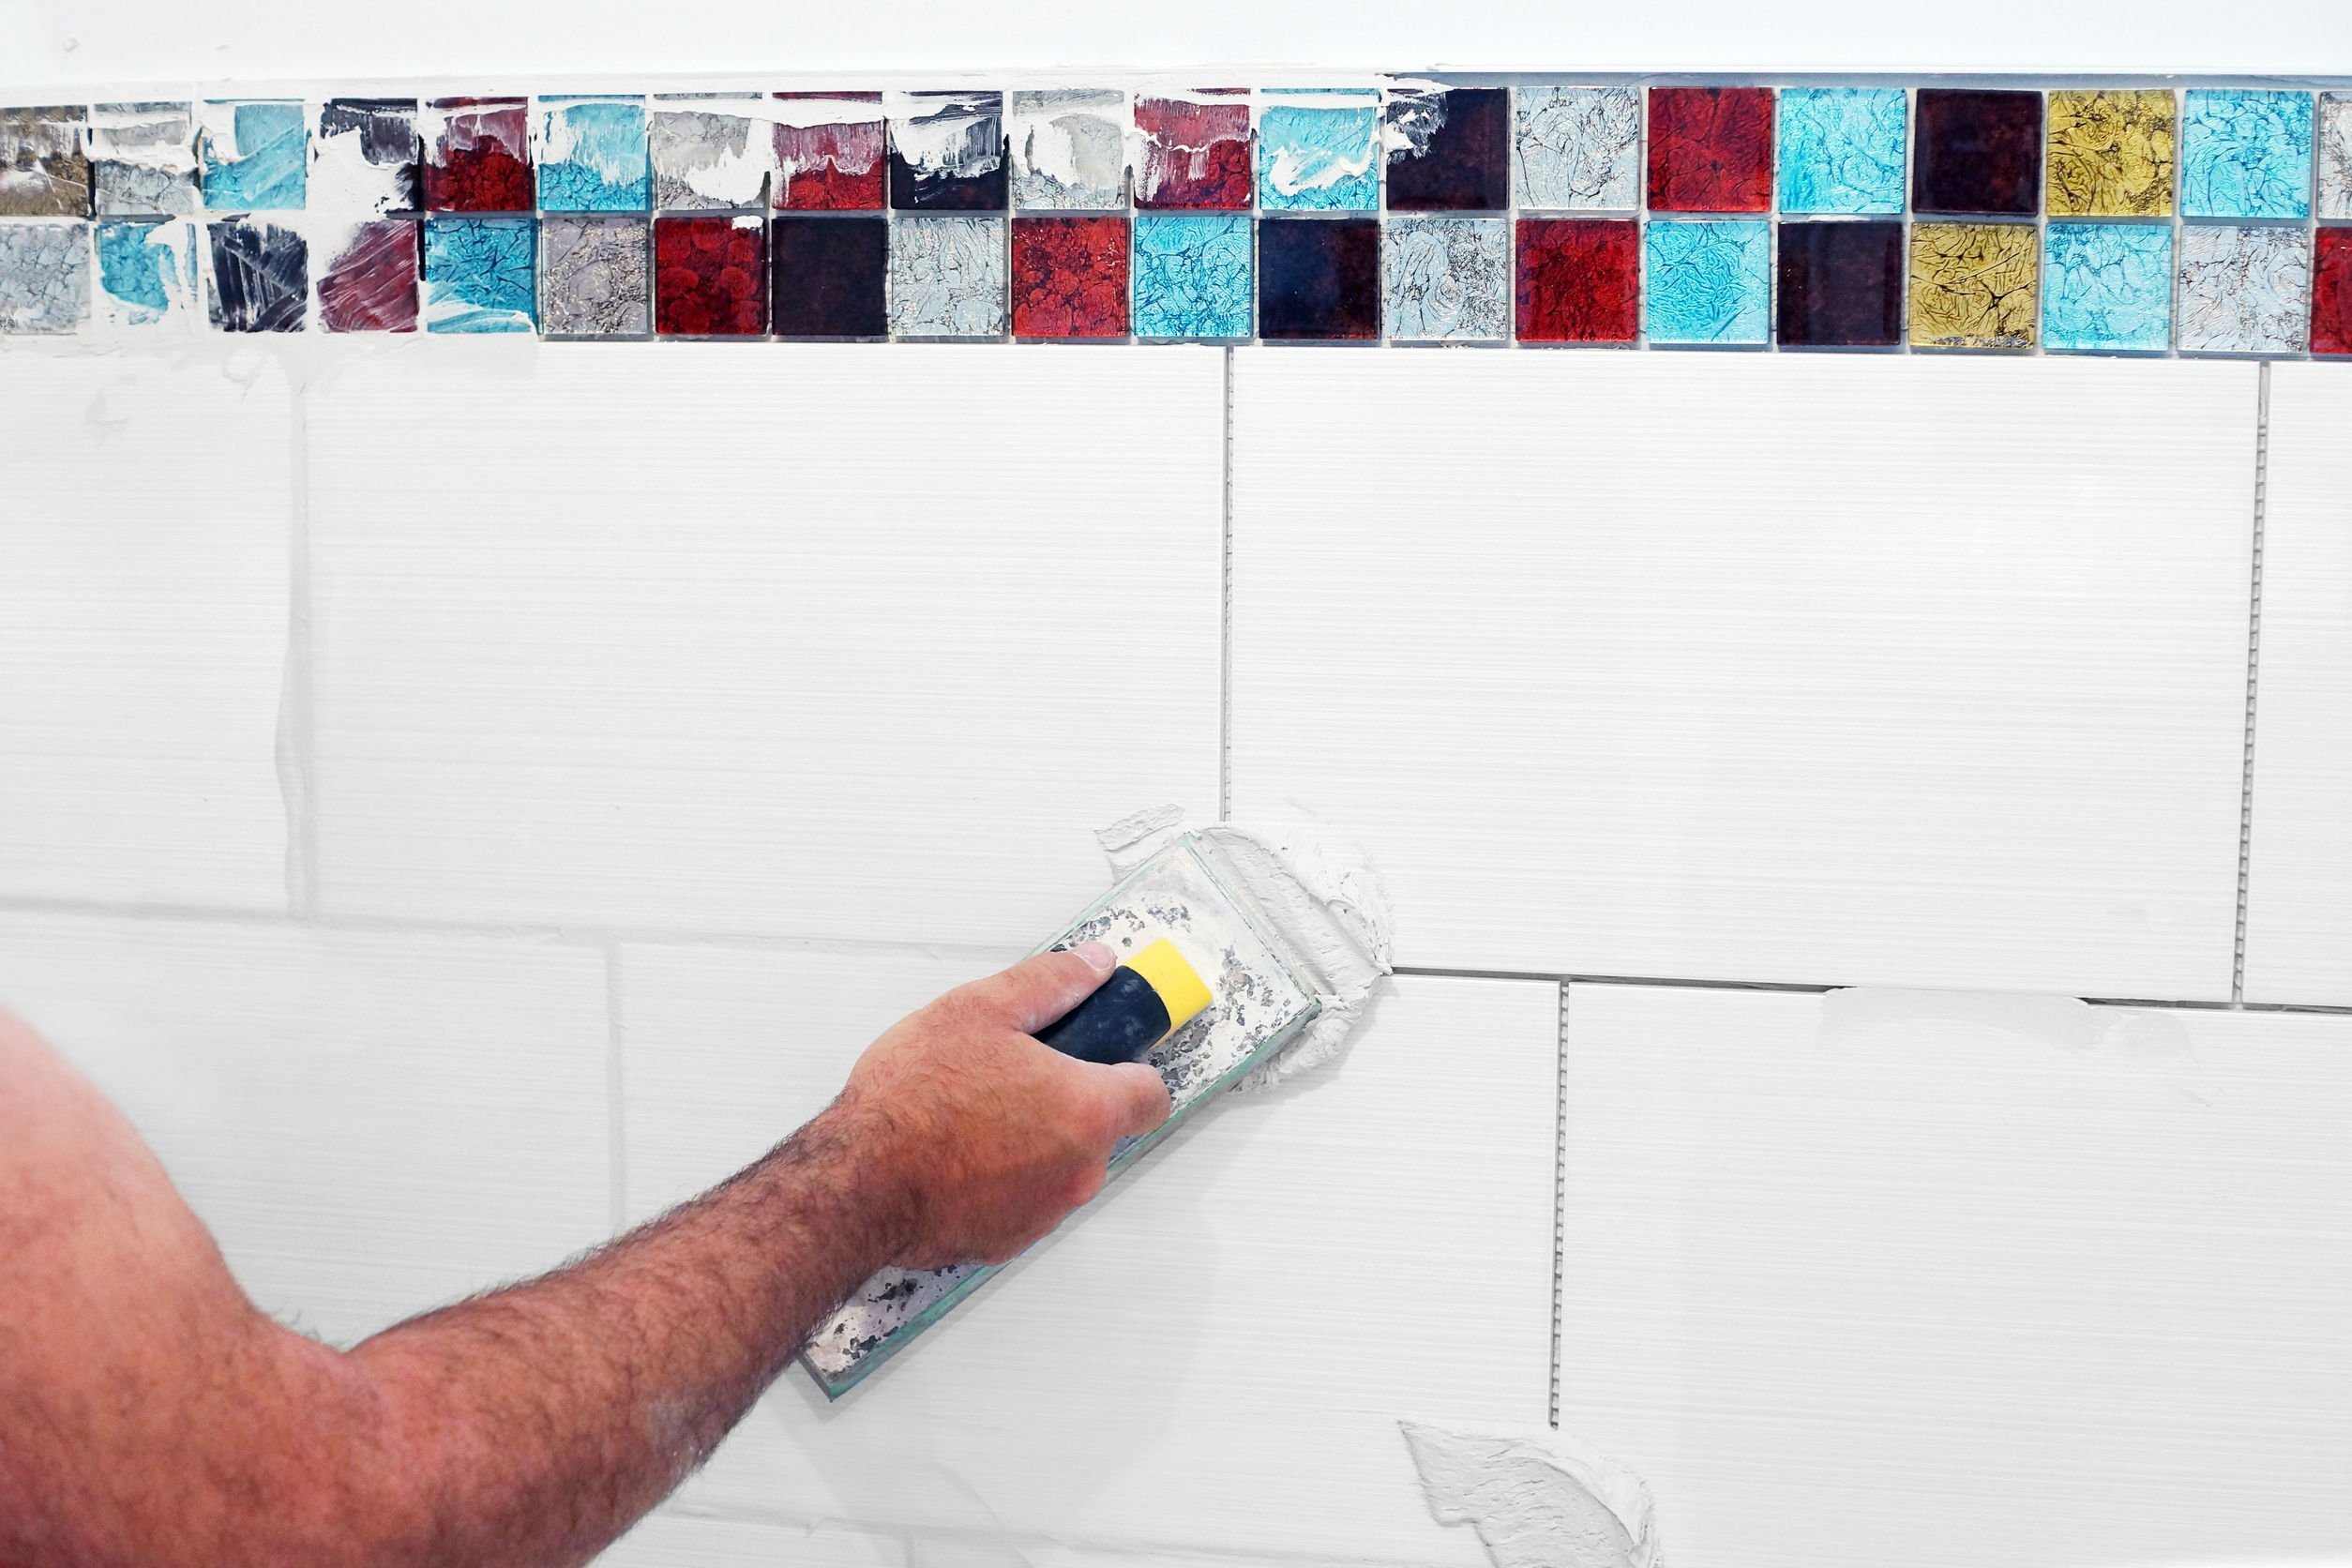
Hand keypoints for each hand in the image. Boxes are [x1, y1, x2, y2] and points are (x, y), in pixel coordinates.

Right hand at [834, 943, 1174, 1268]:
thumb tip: (1095, 964)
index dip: (1129, 1068)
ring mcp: (1045, 1212)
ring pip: (1059, 1165)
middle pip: (1099, 1128)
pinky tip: (955, 1156)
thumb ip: (1051, 983)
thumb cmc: (913, 1100)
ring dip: (1033, 1141)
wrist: (857, 1184)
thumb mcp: (980, 1009)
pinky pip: (1021, 1199)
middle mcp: (1079, 1170)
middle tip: (1010, 1073)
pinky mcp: (1007, 1241)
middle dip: (1066, 1101)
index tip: (1101, 1055)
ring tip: (971, 1113)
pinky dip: (1001, 1179)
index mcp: (1086, 1110)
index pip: (1151, 1095)